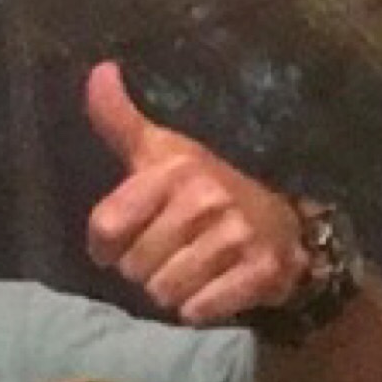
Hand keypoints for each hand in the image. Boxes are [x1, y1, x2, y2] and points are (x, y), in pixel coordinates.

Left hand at [82, 61, 312, 326]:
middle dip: (145, 270)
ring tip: (194, 269)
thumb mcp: (162, 152)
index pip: (105, 230)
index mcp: (175, 167)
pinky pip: (197, 311)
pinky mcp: (259, 271)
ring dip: (171, 292)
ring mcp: (236, 234)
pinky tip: (215, 288)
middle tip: (173, 252)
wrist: (283, 229)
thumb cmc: (205, 192)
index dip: (107, 246)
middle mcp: (206, 196)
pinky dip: (200, 310)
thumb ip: (120, 121)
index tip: (127, 239)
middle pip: (132, 267)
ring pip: (162, 293)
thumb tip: (98, 70)